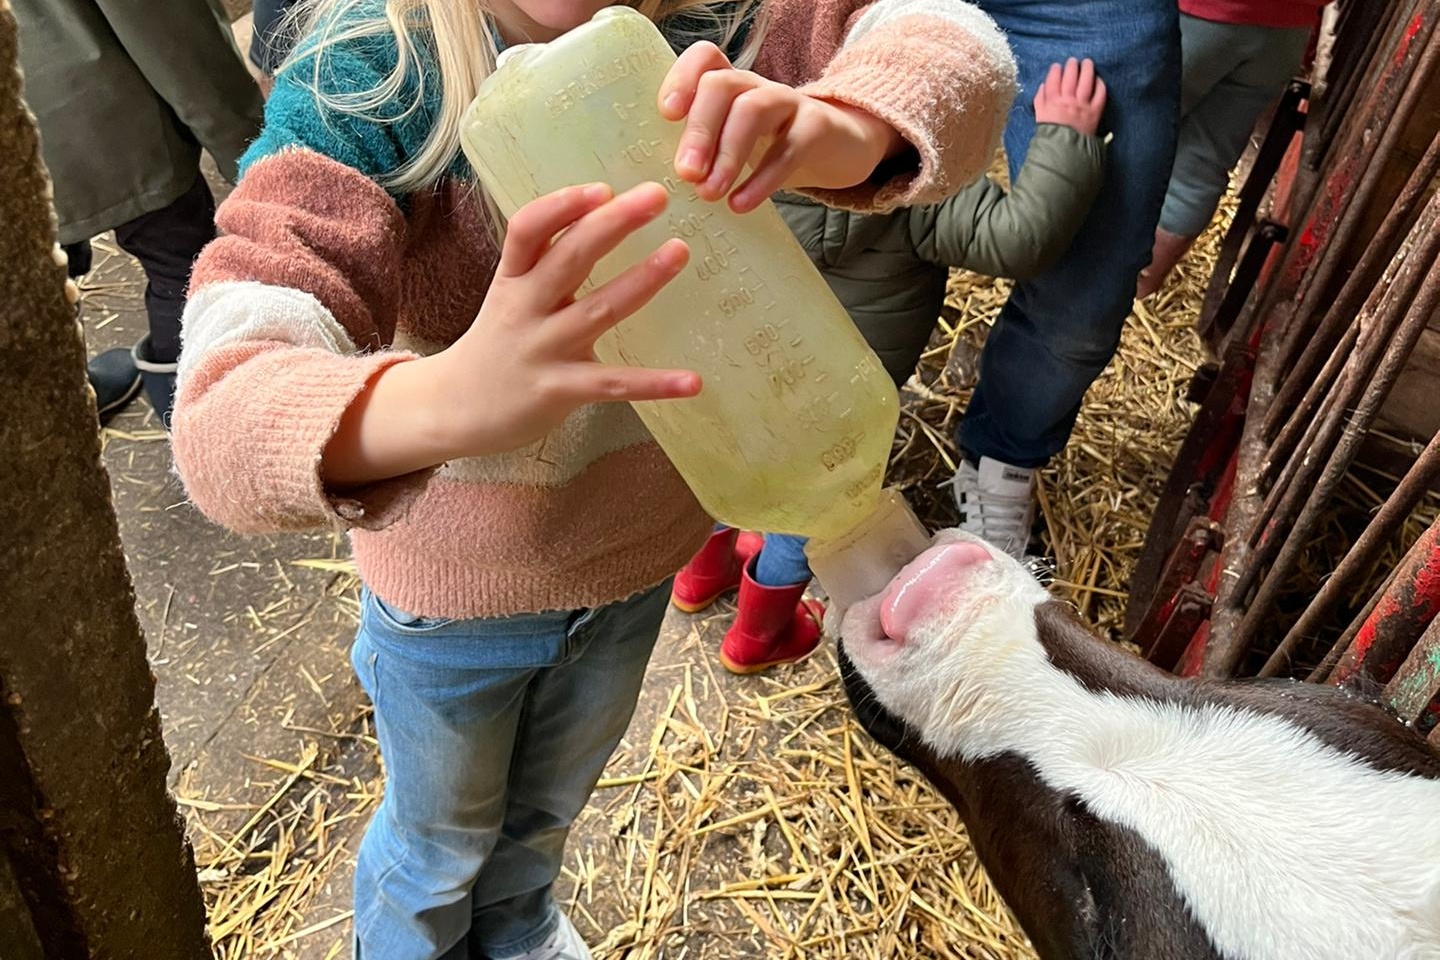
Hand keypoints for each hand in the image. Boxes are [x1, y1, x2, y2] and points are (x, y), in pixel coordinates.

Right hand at [434, 182, 699, 452]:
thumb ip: (547, 263)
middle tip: (657, 195)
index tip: (602, 188)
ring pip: (599, 310)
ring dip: (642, 280)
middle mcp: (525, 308)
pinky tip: (693, 381)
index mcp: (513, 279)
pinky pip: (613, 384)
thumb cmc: (497, 345)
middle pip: (569, 258)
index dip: (562, 206)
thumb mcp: (511, 294)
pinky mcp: (559, 391)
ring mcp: (543, 350)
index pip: (527, 230)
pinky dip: (654, 384)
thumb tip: (600, 217)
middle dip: (613, 223)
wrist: (457, 409)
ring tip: (680, 252)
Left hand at [658, 42, 905, 212]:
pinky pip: (790, 147)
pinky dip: (763, 179)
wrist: (840, 148)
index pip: (704, 59)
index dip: (682, 78)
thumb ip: (702, 153)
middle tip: (685, 174)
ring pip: (753, 110)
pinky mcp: (818, 128)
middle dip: (699, 129)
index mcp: (730, 86)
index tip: (667, 115)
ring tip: (711, 193)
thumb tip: (659, 189)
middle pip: (721, 85)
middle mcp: (756, 87)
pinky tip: (742, 203)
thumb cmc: (772, 147)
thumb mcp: (733, 143)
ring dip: (728, 153)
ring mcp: (789, 103)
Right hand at [1033, 58, 1105, 135]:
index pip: (1053, 80)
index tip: (1057, 66)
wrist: (1064, 150)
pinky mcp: (1094, 112)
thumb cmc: (1049, 134)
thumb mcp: (1039, 116)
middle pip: (1070, 78)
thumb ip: (1040, 100)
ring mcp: (1082, 105)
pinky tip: (1098, 79)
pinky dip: (1099, 85)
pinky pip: (1099, 94)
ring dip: (1087, 70)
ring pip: (1086, 82)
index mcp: (1052, 102)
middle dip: (1071, 66)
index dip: (1055, 71)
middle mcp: (1067, 100)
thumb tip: (1043, 86)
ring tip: (1087, 62)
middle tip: (1073, 61)